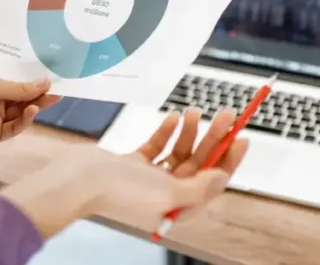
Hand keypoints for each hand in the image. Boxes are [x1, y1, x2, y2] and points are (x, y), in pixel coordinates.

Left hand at [0, 74, 60, 150]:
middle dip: (39, 97)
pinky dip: (24, 120)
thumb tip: (44, 82)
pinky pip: (14, 128)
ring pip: (20, 115)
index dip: (34, 86)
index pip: (18, 88)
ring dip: (34, 108)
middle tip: (57, 94)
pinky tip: (31, 111)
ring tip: (47, 101)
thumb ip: (19, 88)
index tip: (52, 83)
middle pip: (22, 101)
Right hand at [0, 108, 248, 237]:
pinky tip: (173, 118)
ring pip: (179, 152)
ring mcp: (148, 180)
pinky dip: (166, 132)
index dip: (229, 160)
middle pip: (198, 164)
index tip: (241, 138)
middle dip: (213, 139)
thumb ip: (199, 186)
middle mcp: (164, 195)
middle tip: (226, 115)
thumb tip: (222, 177)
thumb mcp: (168, 192)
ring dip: (190, 132)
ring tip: (194, 112)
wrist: (79, 180)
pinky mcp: (132, 165)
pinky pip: (157, 147)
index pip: (212, 182)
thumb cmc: (118, 192)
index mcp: (176, 207)